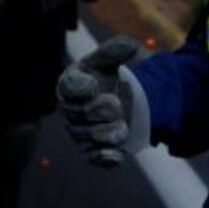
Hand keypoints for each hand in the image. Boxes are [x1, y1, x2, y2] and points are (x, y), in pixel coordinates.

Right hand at [58, 36, 139, 166]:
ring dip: (110, 133)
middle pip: (75, 115)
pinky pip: (93, 158)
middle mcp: (71, 107)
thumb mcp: (124, 52)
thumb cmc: (126, 71)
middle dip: (100, 111)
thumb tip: (120, 49)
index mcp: (73, 81)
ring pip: (85, 138)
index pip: (66, 87)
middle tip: (118, 105)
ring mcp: (80, 131)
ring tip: (125, 125)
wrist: (142, 99)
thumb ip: (117, 49)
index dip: (79, 88)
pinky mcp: (92, 151)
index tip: (95, 84)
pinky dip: (108, 156)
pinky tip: (121, 151)